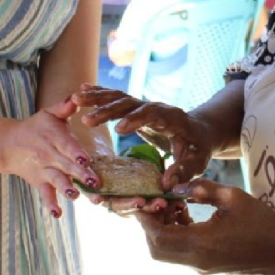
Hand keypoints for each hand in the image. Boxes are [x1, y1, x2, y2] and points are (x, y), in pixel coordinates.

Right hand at [0, 96, 100, 218]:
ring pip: (57, 181)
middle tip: (94, 182)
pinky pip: (45, 194)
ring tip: (74, 196)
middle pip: (66, 166)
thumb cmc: (36, 127)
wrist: (9, 144)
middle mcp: (50, 155)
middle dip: (80, 174)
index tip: (86, 159)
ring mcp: (44, 170)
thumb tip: (77, 96)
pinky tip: (57, 214)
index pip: (67, 145)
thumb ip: (64, 107)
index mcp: (55, 137)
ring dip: (66, 189)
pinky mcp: (39, 182)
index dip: (76, 152)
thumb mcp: (49, 114)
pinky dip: (50, 205)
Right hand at [72, 84, 211, 188]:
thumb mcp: (197, 161)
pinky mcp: (135, 107)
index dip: (137, 120)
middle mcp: (155, 107)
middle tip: (86, 120)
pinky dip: (98, 94)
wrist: (199, 129)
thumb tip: (167, 184)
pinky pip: (114, 98)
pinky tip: (81, 91)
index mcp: (171, 117)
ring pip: (118, 97)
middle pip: (130, 103)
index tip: (119, 129)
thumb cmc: (198, 148)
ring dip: (97, 98)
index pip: (152, 114)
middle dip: (108, 110)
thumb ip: (184, 171)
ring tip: (75, 100)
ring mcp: (143, 105)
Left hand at [135, 178, 274, 274]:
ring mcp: (201, 265)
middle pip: (156, 249)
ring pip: (166, 252)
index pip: (158, 236)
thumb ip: (202, 189)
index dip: (146, 218)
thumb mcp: (232, 197)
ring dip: (162, 228)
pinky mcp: (206, 265)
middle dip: (150, 224)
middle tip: (160, 200)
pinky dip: (174, 233)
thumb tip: (178, 185)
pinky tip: (186, 212)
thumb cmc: (261, 221)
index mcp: (201, 243)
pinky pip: (179, 251)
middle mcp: (197, 259)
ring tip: (176, 203)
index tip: (145, 199)